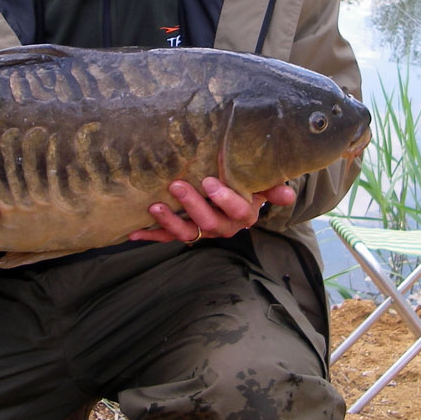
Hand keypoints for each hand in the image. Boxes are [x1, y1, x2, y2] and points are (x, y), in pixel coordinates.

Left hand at [129, 178, 296, 244]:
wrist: (236, 199)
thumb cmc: (249, 186)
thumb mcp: (262, 184)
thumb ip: (272, 187)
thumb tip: (288, 193)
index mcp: (244, 215)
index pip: (237, 210)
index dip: (224, 199)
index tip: (209, 182)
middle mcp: (223, 227)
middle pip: (209, 222)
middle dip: (192, 205)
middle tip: (177, 185)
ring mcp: (202, 231)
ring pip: (187, 233)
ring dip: (169, 223)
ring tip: (154, 207)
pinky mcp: (184, 232)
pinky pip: (167, 237)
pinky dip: (150, 235)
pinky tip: (133, 233)